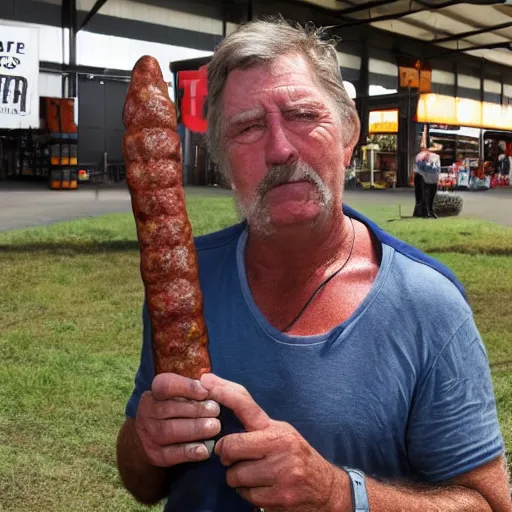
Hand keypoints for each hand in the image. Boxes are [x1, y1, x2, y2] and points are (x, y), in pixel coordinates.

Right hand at [135, 373, 220, 466]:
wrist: (156, 436)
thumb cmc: (178, 408)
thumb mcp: (183, 394)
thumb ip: (196, 388)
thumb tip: (212, 384)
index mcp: (155, 392)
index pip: (165, 385)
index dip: (186, 387)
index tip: (205, 391)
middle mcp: (147, 412)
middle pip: (168, 409)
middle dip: (196, 409)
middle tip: (216, 410)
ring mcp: (149, 434)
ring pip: (169, 431)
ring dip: (195, 429)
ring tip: (214, 427)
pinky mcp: (155, 454)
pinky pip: (171, 454)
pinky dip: (189, 452)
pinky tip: (204, 450)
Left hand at [200, 373, 349, 511]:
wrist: (326, 488)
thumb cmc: (296, 457)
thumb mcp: (281, 434)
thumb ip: (255, 427)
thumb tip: (223, 407)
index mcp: (276, 428)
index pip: (245, 405)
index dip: (224, 392)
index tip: (206, 382)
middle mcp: (279, 446)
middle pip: (231, 446)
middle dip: (226, 454)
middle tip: (232, 457)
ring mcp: (281, 472)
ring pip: (235, 475)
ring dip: (237, 477)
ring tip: (253, 474)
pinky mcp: (280, 496)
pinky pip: (245, 494)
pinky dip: (248, 493)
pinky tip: (262, 488)